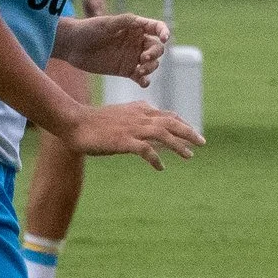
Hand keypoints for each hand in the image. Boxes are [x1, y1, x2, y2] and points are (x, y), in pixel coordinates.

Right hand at [63, 100, 201, 168]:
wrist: (74, 122)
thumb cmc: (94, 121)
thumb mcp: (119, 115)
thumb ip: (135, 118)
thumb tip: (148, 125)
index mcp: (139, 109)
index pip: (167, 115)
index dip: (182, 123)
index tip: (192, 132)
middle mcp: (139, 116)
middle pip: (171, 122)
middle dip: (189, 132)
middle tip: (202, 142)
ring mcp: (132, 128)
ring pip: (163, 134)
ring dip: (178, 145)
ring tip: (189, 155)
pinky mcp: (124, 140)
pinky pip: (146, 150)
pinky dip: (156, 159)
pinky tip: (161, 168)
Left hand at [64, 12, 167, 82]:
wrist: (73, 46)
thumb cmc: (88, 30)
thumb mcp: (106, 24)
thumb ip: (124, 22)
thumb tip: (140, 21)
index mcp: (135, 27)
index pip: (156, 28)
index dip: (164, 32)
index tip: (164, 38)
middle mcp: (136, 42)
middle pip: (157, 49)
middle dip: (155, 54)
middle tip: (143, 58)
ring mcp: (132, 57)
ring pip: (152, 64)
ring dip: (151, 68)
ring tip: (139, 70)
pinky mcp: (125, 70)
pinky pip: (141, 77)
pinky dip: (145, 80)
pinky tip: (143, 82)